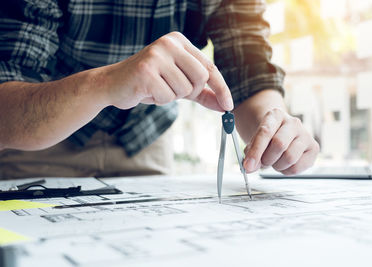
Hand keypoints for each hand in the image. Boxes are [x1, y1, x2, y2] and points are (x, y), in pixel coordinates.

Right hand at [102, 32, 233, 110]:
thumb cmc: (149, 83)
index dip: (221, 88)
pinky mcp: (146, 71)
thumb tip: (225, 106)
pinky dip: (159, 100)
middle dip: (190, 92)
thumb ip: (202, 93)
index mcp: (179, 41)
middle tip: (172, 90)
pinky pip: (168, 96)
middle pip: (201, 78)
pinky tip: (146, 92)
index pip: (209, 67)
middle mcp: (169, 43)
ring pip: (185, 89)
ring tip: (156, 88)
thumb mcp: (179, 85)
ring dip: (171, 96)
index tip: (228, 105)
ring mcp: (156, 55)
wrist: (113, 84)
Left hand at [242, 108, 318, 174]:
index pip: (265, 132)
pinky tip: (284, 164)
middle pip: (279, 144)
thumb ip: (251, 152)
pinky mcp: (314, 148)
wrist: (281, 134)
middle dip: (267, 159)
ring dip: (277, 165)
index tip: (248, 165)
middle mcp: (293, 122)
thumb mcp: (254, 140)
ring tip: (274, 161)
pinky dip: (286, 171)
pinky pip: (298, 167)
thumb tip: (250, 167)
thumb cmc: (267, 137)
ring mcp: (306, 134)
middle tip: (263, 162)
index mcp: (276, 115)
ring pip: (289, 157)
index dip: (255, 151)